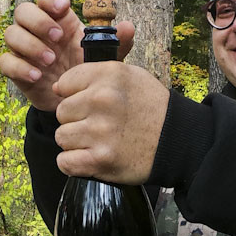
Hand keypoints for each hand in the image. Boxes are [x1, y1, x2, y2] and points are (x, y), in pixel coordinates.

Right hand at [0, 0, 134, 111]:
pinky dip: (19, 67)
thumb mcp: (107, 56)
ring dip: (29, 45)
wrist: (78, 101)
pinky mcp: (17, 69)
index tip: (63, 8)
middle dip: (38, 21)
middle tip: (58, 37)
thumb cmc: (90, 70)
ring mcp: (25, 49)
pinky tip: (38, 76)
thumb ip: (118, 42)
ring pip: (11, 33)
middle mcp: (38, 31)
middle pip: (23, 10)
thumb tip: (128, 27)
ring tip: (51, 61)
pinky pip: (6, 61)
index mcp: (60, 20)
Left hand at [53, 61, 168, 183]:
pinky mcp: (100, 160)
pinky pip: (65, 162)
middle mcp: (102, 100)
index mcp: (109, 76)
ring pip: (61, 137)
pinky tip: (92, 157)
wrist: (177, 140)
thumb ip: (96, 73)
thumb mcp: (131, 75)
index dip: (74, 94)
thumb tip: (58, 86)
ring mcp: (100, 132)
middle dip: (76, 119)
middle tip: (100, 124)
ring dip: (76, 142)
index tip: (90, 102)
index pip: (64, 84)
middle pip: (61, 112)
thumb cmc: (151, 107)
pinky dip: (75, 163)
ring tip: (99, 140)